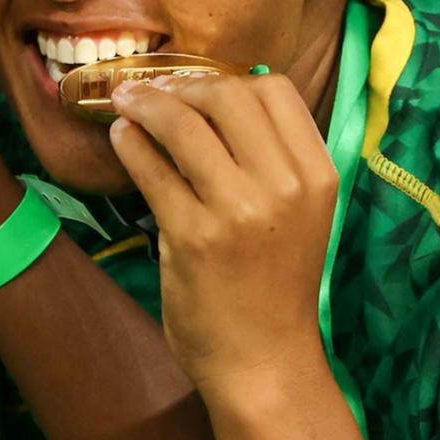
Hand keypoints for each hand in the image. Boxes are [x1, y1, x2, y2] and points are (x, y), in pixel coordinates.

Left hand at [109, 73, 337, 392]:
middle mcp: (285, 187)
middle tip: (150, 92)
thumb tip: (209, 93)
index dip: (226, 78)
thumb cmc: (275, 283)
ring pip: (181, 123)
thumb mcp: (298, 212)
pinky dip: (129, 142)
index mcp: (318, 176)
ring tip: (125, 104)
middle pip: (226, 95)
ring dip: (143, 104)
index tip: (194, 88)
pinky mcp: (192, 235)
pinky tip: (122, 139)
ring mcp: (239, 211)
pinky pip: (150, 166)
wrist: (264, 360)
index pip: (274, 90)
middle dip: (180, 85)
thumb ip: (270, 157)